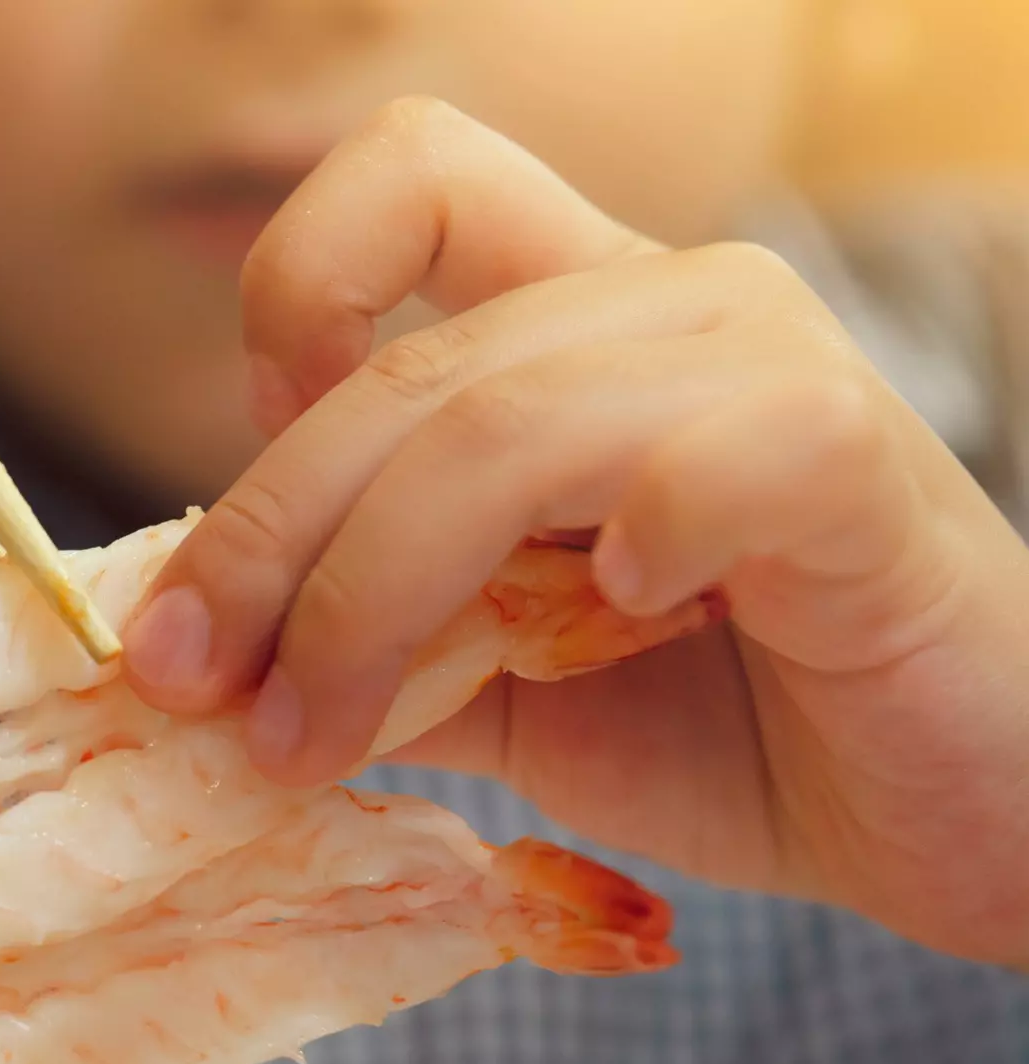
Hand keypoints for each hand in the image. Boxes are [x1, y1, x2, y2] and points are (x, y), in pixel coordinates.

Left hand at [121, 99, 1028, 968]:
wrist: (946, 814)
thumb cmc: (732, 733)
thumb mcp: (502, 690)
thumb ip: (374, 642)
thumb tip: (189, 650)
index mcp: (572, 332)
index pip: (414, 179)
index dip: (295, 291)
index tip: (253, 475)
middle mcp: (662, 310)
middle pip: (404, 366)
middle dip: (261, 542)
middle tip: (193, 688)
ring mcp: (766, 369)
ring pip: (504, 423)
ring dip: (372, 599)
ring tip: (321, 736)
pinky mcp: (859, 462)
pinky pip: (721, 453)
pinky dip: (642, 537)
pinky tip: (625, 619)